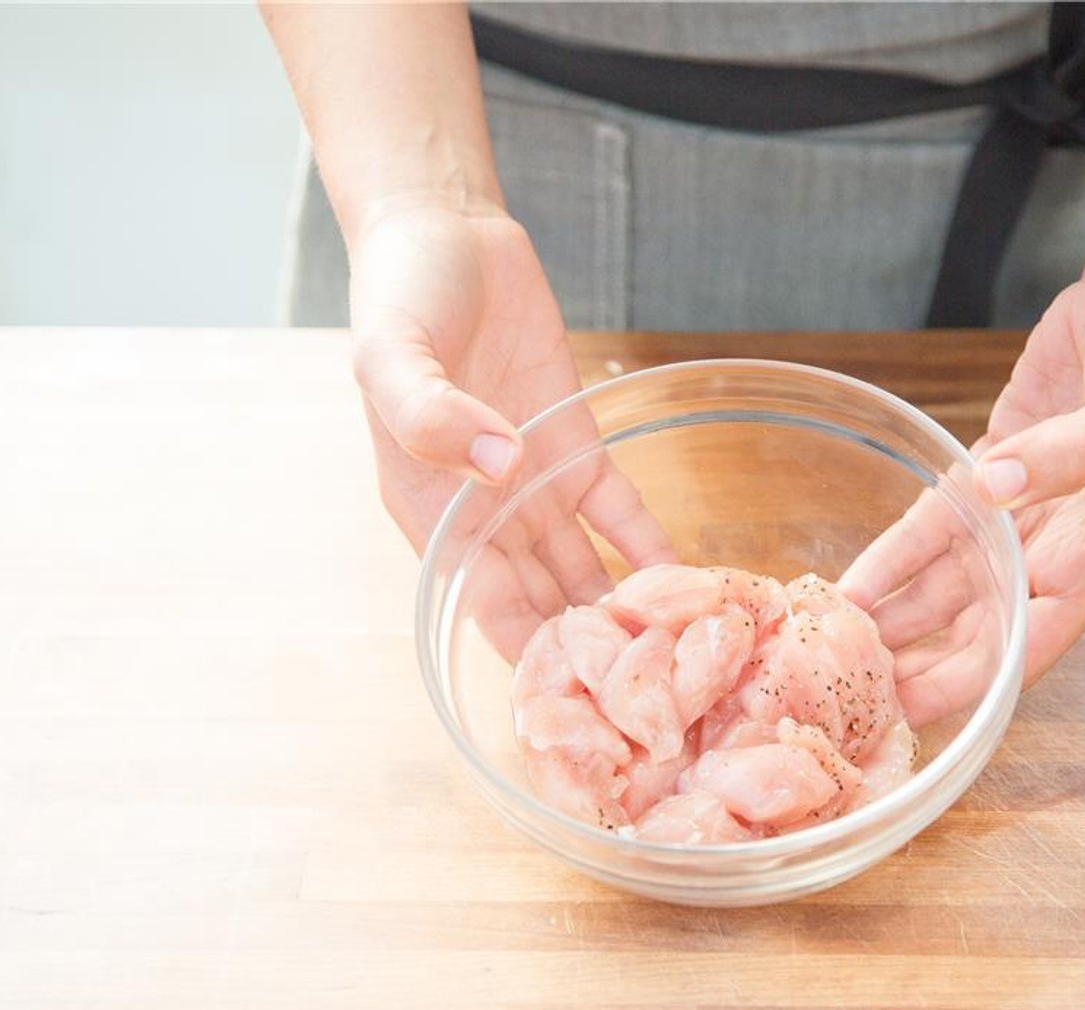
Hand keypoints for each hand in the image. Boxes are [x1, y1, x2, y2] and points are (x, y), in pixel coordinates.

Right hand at [349, 198, 672, 654]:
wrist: (446, 233)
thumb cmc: (400, 297)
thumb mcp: (392, 355)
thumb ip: (431, 415)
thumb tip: (498, 469)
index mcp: (433, 513)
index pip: (484, 606)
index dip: (530, 653)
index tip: (582, 700)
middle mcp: (486, 515)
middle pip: (542, 604)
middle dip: (592, 652)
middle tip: (656, 695)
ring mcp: (535, 485)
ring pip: (585, 570)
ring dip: (626, 611)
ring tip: (683, 653)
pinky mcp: (577, 450)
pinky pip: (619, 514)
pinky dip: (650, 549)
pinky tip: (692, 585)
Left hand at [842, 273, 1084, 722]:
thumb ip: (1066, 457)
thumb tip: (997, 487)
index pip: (1034, 639)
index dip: (978, 678)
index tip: (922, 707)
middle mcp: (1059, 549)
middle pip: (983, 627)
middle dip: (925, 662)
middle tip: (859, 691)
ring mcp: (1021, 514)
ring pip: (951, 584)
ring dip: (901, 615)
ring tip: (840, 644)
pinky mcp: (990, 474)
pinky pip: (935, 527)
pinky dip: (898, 557)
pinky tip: (857, 581)